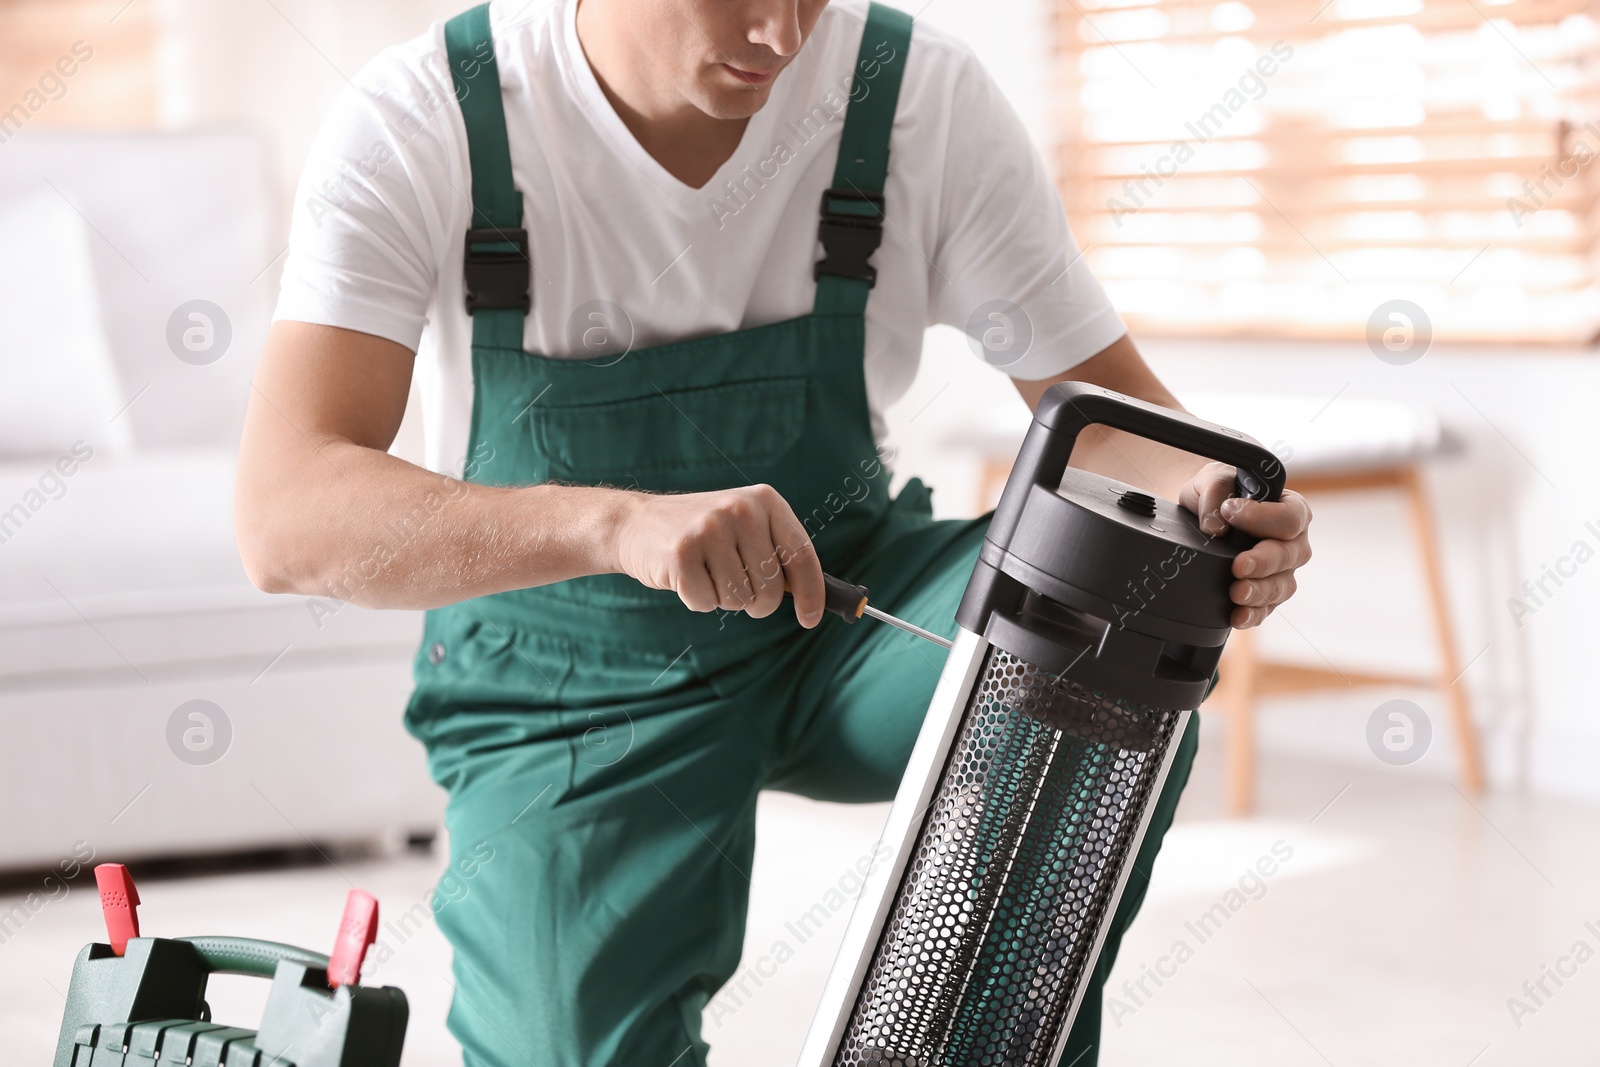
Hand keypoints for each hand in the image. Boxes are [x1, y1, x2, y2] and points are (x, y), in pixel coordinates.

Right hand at [612, 484, 825, 625]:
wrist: (636, 523)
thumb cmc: (703, 535)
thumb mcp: (745, 527)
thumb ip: (777, 555)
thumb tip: (816, 599)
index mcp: (765, 500)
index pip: (802, 555)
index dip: (811, 593)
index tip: (810, 619)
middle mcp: (741, 510)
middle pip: (771, 589)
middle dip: (757, 603)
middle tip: (735, 587)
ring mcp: (710, 530)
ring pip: (739, 600)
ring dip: (723, 598)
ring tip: (705, 571)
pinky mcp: (681, 554)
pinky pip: (707, 603)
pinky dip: (697, 600)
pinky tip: (684, 575)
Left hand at [1179, 462, 1311, 628]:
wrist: (1204, 518)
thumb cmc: (1219, 493)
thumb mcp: (1213, 479)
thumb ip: (1216, 491)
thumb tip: (1216, 524)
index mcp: (1290, 509)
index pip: (1290, 517)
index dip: (1263, 518)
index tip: (1230, 512)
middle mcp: (1293, 542)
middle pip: (1290, 555)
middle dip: (1263, 562)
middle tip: (1238, 565)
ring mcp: (1282, 571)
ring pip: (1282, 586)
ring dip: (1259, 591)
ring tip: (1236, 593)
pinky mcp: (1266, 594)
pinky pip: (1266, 609)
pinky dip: (1252, 615)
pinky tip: (1237, 616)